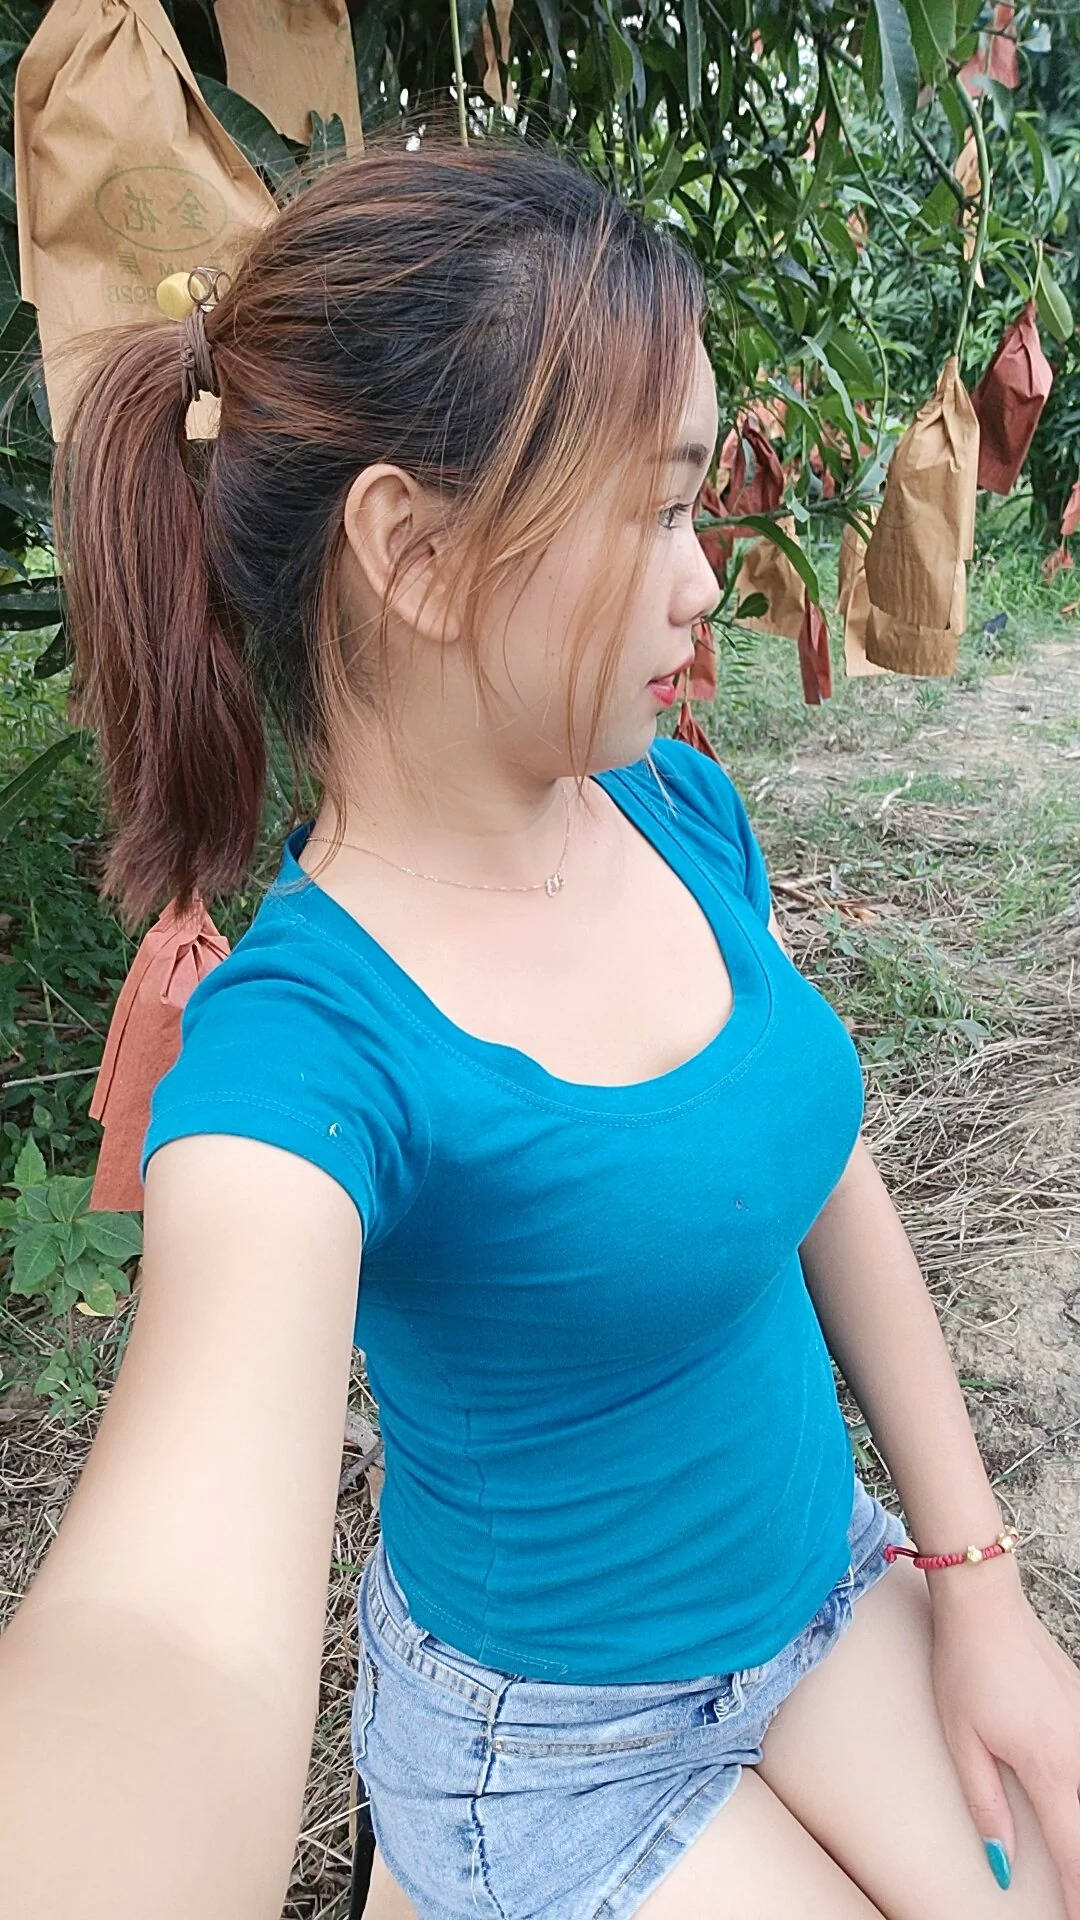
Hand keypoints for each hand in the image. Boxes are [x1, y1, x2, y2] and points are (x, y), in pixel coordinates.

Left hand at [930, 1583, 1079, 1915]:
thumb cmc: (965, 1668)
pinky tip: (1076, 1809)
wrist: (985, 1602)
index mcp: (1050, 1767)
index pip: (1076, 1854)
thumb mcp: (963, 1742)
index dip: (1078, 1898)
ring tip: (1075, 1870)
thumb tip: (1002, 1865)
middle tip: (1074, 1902)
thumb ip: (987, 1807)